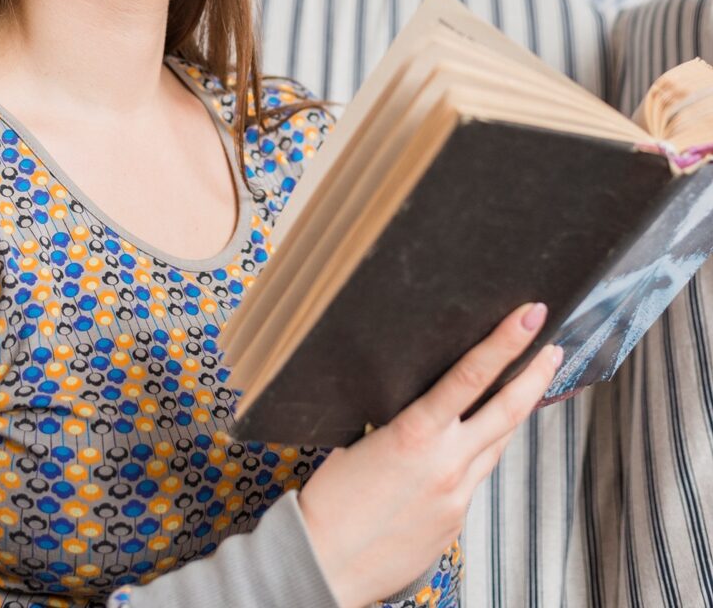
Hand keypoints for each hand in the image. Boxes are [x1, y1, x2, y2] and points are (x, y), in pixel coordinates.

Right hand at [297, 301, 561, 607]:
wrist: (327, 564)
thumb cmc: (331, 500)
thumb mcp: (361, 439)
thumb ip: (402, 420)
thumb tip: (425, 401)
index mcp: (416, 434)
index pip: (472, 376)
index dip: (506, 343)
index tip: (528, 316)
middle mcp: (446, 464)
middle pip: (507, 410)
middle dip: (535, 374)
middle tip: (553, 348)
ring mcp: (457, 496)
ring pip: (497, 444)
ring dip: (514, 412)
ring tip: (527, 386)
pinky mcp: (457, 521)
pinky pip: (476, 477)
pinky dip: (478, 454)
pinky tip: (471, 445)